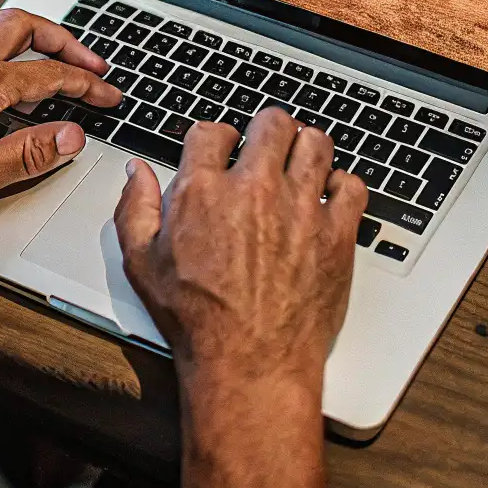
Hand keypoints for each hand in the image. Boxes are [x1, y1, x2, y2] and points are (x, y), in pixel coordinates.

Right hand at [114, 110, 366, 487]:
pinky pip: (352, 185)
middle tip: (265, 145)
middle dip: (265, 130)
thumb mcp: (142, 263)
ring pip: (316, 143)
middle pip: (271, 123)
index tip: (220, 149)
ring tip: (299, 162)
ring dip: (305, 147)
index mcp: (204, 191)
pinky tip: (328, 197)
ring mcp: (300, 208)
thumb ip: (135, 208)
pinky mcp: (336, 233)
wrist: (250, 364)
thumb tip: (136, 173)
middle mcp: (254, 189)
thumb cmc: (198, 321)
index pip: (212, 130)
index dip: (215, 136)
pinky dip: (342, 185)